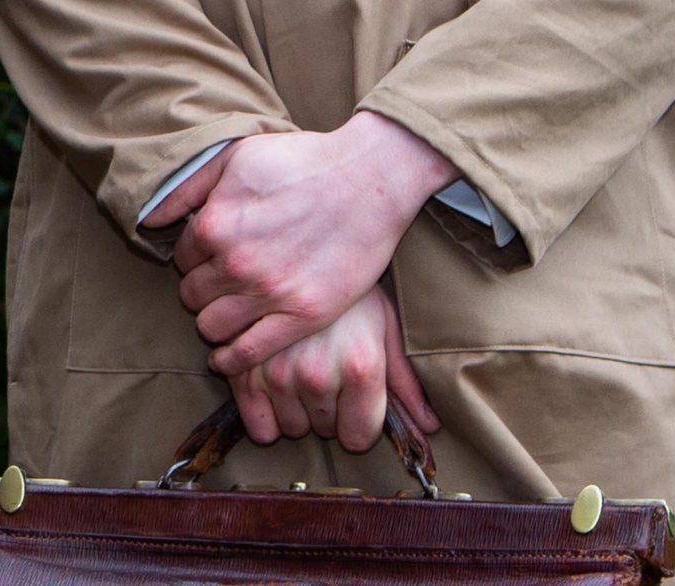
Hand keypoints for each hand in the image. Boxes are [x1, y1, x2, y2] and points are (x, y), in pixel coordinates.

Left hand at [171, 112, 453, 374]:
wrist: (368, 179)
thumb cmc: (301, 162)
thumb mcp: (235, 156)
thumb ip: (187, 186)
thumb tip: (150, 218)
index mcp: (215, 223)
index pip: (181, 260)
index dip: (195, 258)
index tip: (212, 256)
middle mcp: (237, 262)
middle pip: (192, 297)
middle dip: (202, 290)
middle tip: (223, 283)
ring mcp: (270, 292)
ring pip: (212, 328)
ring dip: (215, 321)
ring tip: (230, 310)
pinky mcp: (303, 316)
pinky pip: (248, 353)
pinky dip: (231, 359)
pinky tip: (229, 354)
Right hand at [226, 283, 439, 454]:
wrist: (302, 239)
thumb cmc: (347, 288)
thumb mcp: (384, 327)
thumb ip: (405, 382)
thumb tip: (431, 429)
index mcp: (360, 366)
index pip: (358, 437)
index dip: (358, 421)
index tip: (352, 398)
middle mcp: (318, 374)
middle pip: (324, 430)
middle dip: (326, 409)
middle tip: (323, 370)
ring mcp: (277, 371)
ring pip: (291, 427)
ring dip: (295, 409)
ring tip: (298, 370)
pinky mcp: (243, 367)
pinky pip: (258, 425)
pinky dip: (263, 413)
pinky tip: (271, 383)